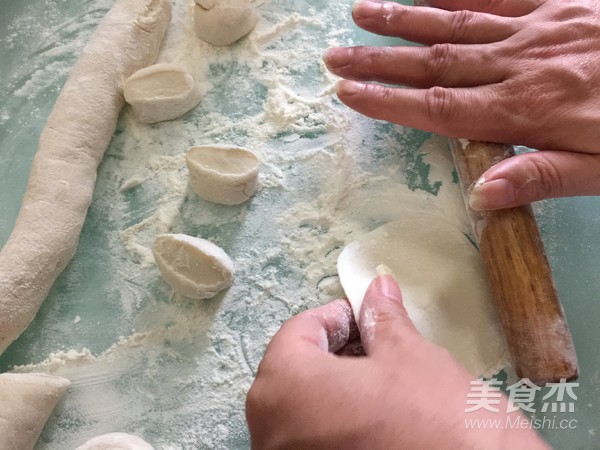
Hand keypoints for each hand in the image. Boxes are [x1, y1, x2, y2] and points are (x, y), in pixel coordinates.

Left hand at [246, 274, 547, 448]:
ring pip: (303, 407)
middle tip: (377, 348)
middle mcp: (271, 429)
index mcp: (285, 386)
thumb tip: (376, 288)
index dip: (338, 318)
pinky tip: (376, 420)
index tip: (368, 318)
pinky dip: (336, 421)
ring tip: (382, 384)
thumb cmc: (435, 421)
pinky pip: (313, 437)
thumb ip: (382, 318)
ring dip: (337, 387)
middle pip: (295, 370)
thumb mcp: (409, 357)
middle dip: (336, 352)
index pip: (298, 331)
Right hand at [323, 0, 599, 208]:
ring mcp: (537, 28)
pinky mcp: (560, 4)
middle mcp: (519, 65)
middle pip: (433, 62)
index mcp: (525, 111)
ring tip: (362, 13)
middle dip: (378, 60)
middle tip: (334, 56)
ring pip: (456, 22)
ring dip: (404, 19)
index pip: (438, 107)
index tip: (347, 93)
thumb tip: (481, 195)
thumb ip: (543, 176)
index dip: (388, 101)